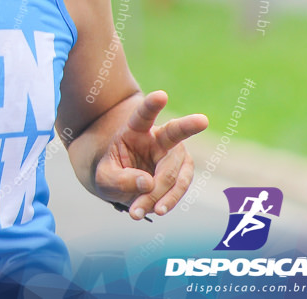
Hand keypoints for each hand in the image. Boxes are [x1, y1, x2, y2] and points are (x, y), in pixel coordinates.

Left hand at [94, 90, 207, 219]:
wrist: (121, 185)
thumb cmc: (111, 174)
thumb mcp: (104, 177)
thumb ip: (120, 180)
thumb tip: (148, 184)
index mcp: (135, 130)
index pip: (143, 115)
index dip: (151, 106)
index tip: (161, 95)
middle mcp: (158, 138)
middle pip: (174, 132)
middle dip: (188, 126)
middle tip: (202, 120)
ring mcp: (173, 155)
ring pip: (174, 172)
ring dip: (161, 193)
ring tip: (141, 210)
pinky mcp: (182, 173)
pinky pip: (179, 188)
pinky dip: (167, 201)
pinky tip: (155, 210)